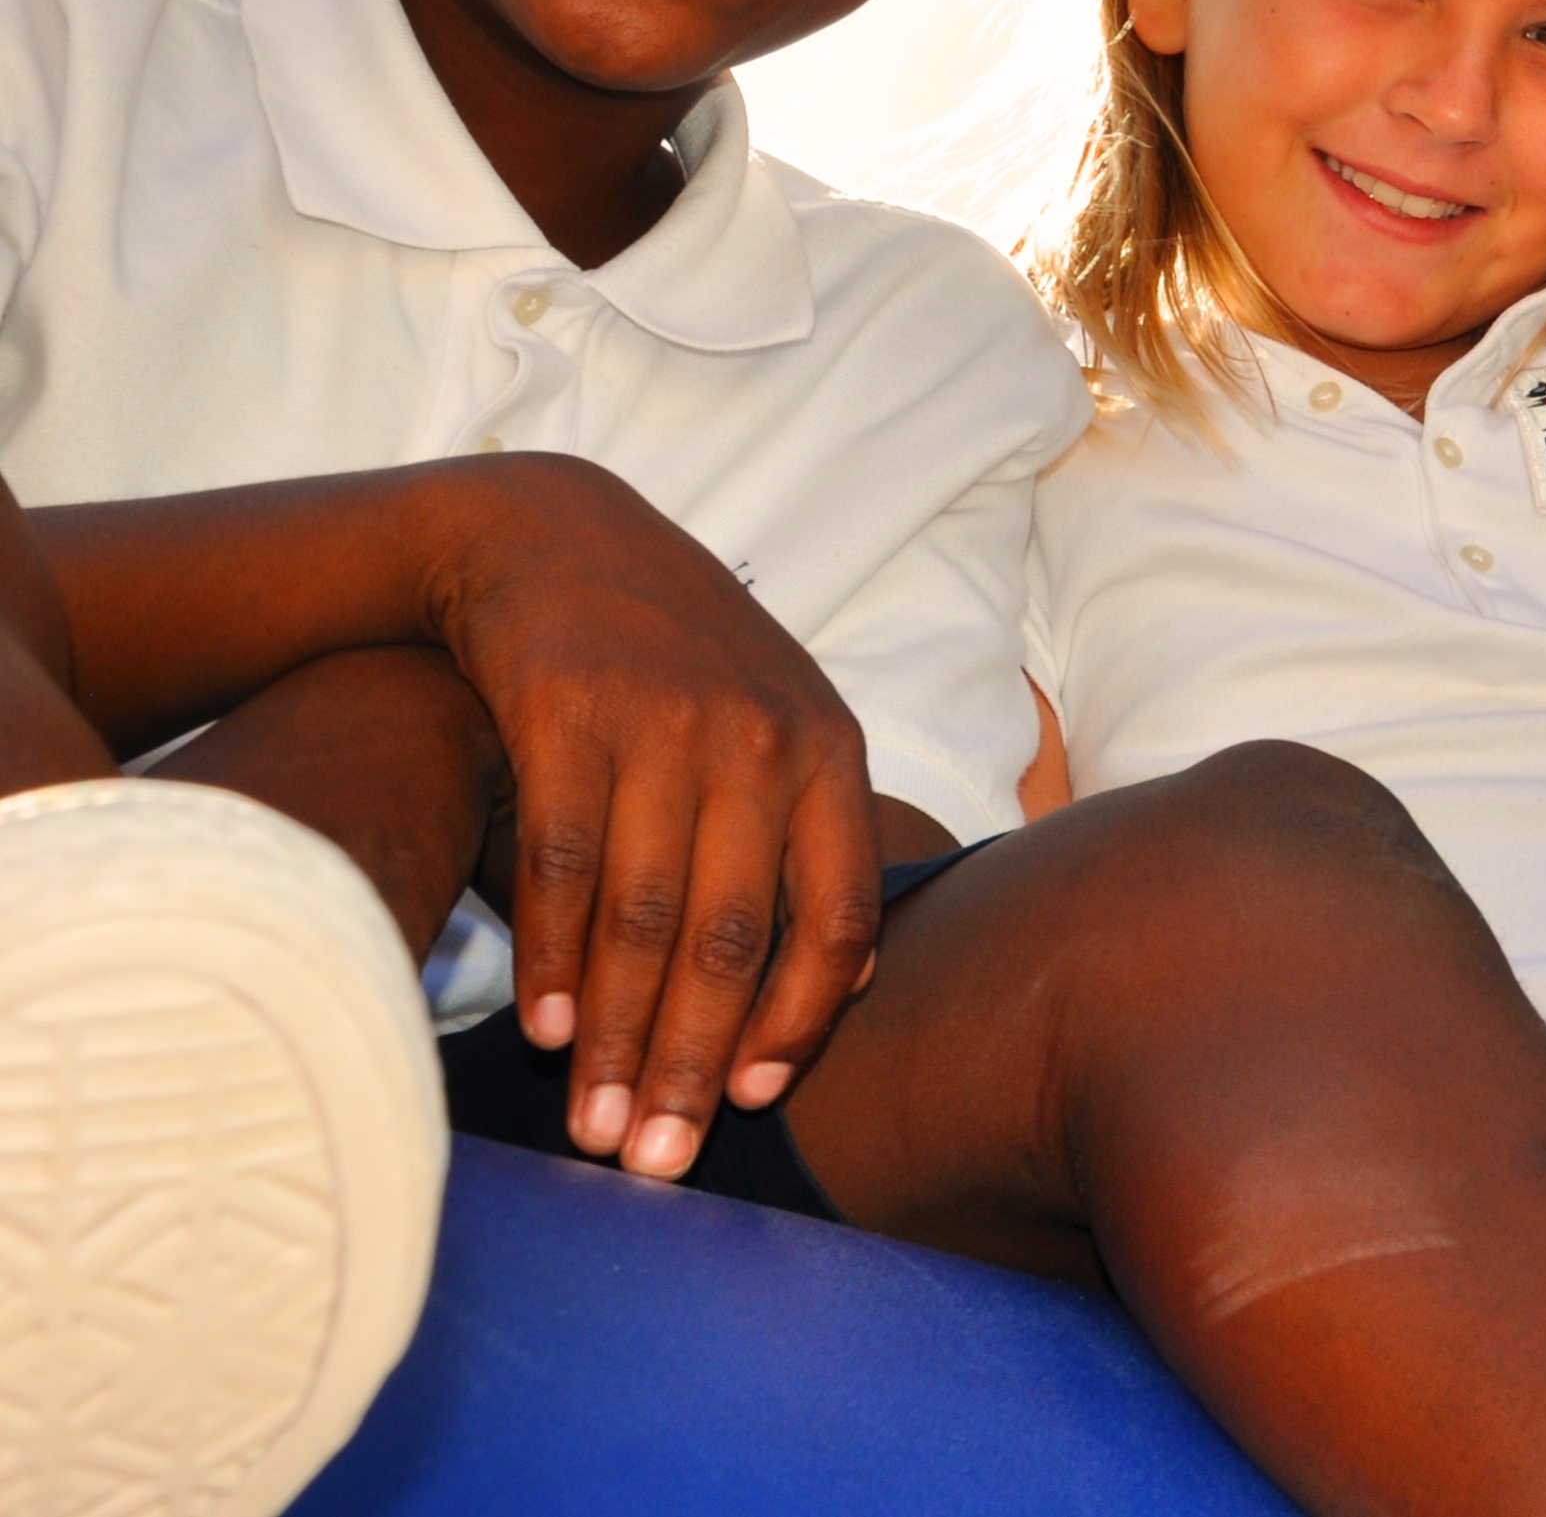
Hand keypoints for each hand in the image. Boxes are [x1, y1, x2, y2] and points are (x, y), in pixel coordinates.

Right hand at [419, 455, 884, 1178]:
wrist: (554, 537)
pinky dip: (553, 958)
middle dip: (691, 1062)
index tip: (752, 1104)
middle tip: (655, 1164)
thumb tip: (846, 988)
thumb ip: (809, 842)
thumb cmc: (678, 662)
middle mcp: (760, 740)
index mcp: (829, 753)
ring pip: (645, 915)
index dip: (800, 1020)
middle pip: (734, 937)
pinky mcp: (570, 712)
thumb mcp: (773, 726)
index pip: (838, 915)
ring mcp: (666, 724)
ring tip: (593, 1125)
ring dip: (615, 1036)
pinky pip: (564, 863)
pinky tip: (543, 1030)